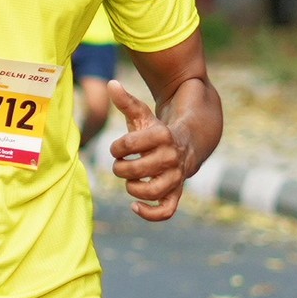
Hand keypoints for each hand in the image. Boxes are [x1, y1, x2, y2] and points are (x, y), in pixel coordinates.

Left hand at [106, 81, 189, 219]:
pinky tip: (134, 206)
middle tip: (120, 165)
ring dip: (133, 189)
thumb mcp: (142, 115)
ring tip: (129, 181)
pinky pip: (166, 211)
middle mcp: (172, 157)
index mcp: (162, 136)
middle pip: (138, 170)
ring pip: (153, 191)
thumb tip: (110, 84)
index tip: (117, 148)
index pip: (130, 144)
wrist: (186, 145)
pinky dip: (150, 213)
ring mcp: (176, 177)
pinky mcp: (176, 193)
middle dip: (121, 169)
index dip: (117, 147)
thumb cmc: (156, 131)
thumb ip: (126, 101)